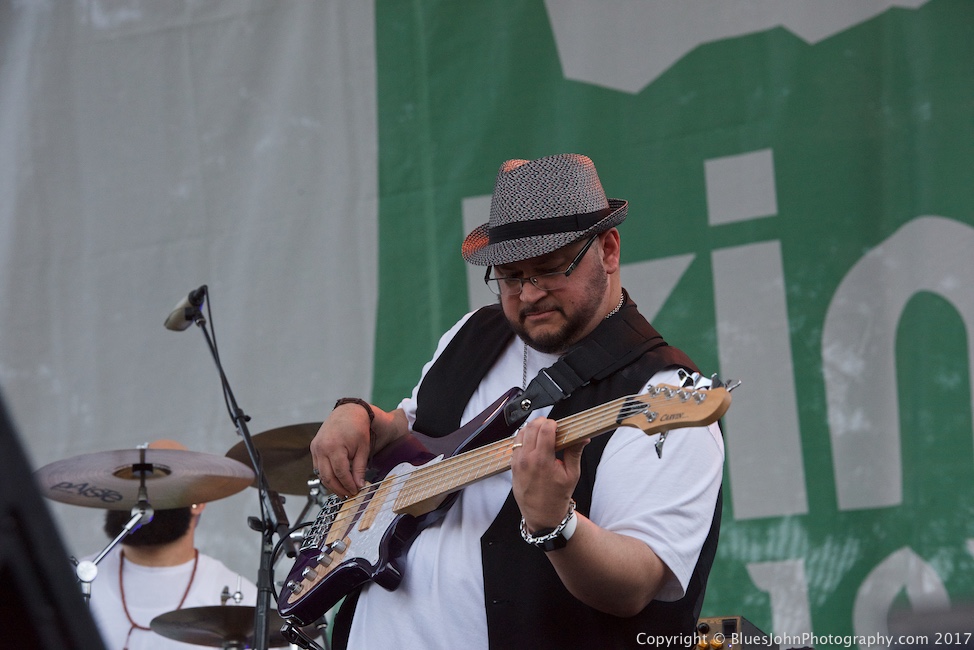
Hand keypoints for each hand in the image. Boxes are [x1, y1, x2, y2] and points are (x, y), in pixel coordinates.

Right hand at [310, 405, 371, 497]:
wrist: (348, 411)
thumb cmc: (357, 428)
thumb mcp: (363, 449)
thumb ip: (359, 468)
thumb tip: (359, 485)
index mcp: (334, 447)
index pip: (340, 473)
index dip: (348, 485)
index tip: (355, 491)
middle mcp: (321, 448)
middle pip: (327, 477)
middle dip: (338, 489)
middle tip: (348, 495)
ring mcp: (315, 448)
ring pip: (321, 474)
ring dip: (331, 484)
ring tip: (343, 490)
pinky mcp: (314, 448)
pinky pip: (318, 467)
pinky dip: (326, 475)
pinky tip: (336, 479)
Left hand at [510, 417, 588, 531]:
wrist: (542, 515)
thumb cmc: (557, 497)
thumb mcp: (572, 475)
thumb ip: (575, 452)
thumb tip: (583, 436)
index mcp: (543, 461)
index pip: (545, 429)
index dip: (553, 424)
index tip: (559, 426)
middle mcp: (527, 459)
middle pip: (532, 427)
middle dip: (543, 423)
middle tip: (552, 428)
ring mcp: (517, 461)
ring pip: (521, 432)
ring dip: (532, 429)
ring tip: (543, 434)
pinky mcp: (512, 465)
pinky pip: (515, 443)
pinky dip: (524, 438)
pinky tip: (533, 443)